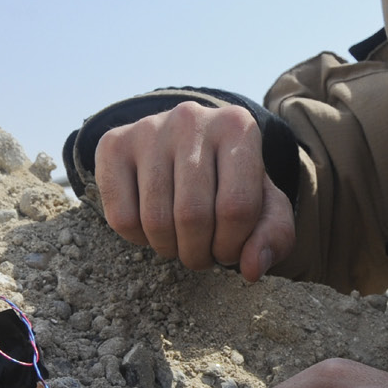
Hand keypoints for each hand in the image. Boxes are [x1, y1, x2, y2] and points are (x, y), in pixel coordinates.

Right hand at [94, 102, 294, 282]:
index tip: (229, 249)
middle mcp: (191, 119)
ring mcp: (148, 128)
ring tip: (180, 242)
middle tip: (201, 255)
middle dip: (198, 253)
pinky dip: (138, 239)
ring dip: (169, 249)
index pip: (237, 207)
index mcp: (238, 127)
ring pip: (155, 220)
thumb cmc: (231, 182)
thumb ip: (274, 236)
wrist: (185, 145)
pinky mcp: (113, 144)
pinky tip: (152, 226)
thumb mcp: (265, 205)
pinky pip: (121, 217)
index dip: (233, 245)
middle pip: (193, 216)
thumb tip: (250, 268)